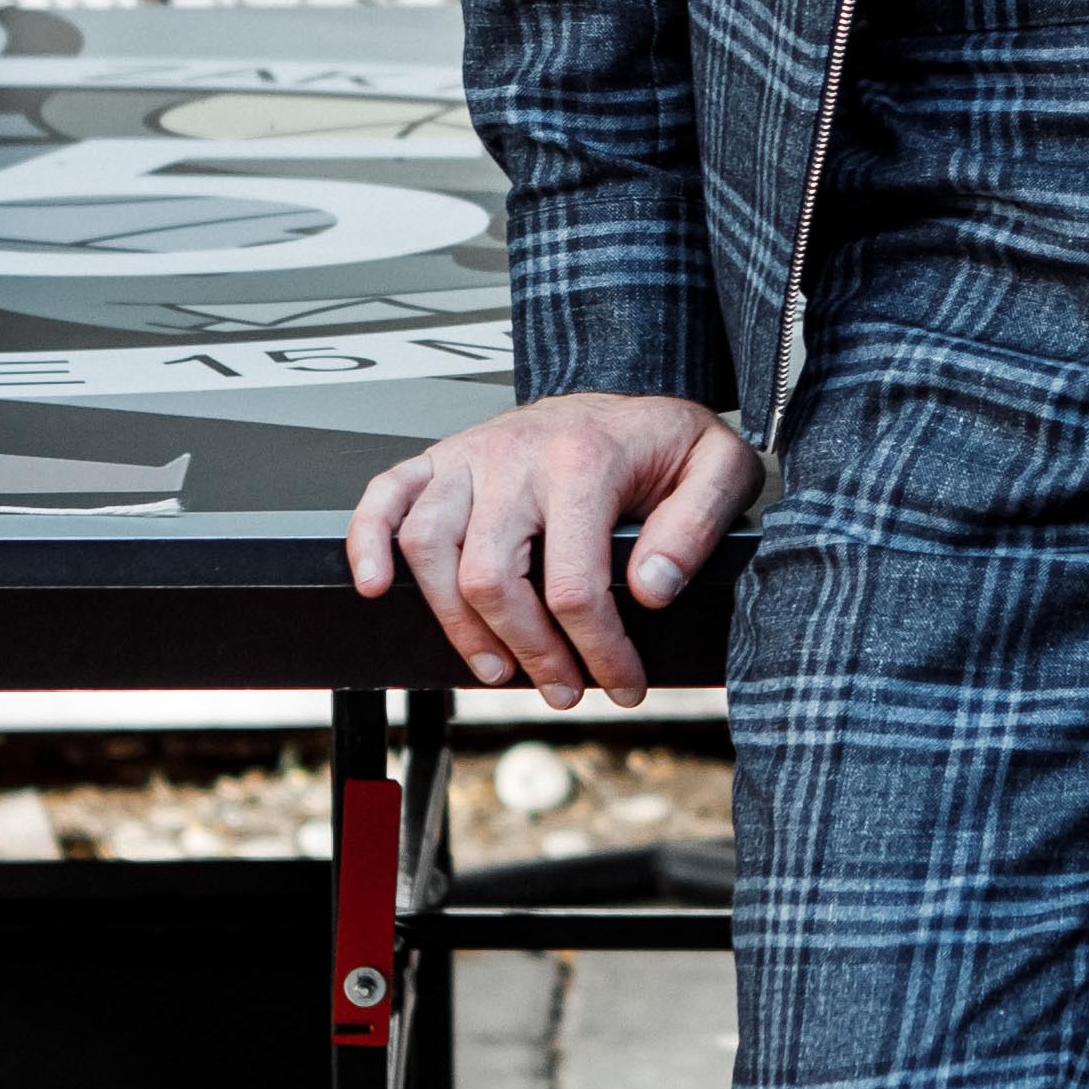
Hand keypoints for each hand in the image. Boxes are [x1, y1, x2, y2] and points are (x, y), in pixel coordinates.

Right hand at [343, 388, 763, 707]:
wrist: (628, 398)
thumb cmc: (665, 441)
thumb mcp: (720, 469)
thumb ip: (697, 527)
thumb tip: (648, 589)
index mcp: (584, 460)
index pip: (574, 584)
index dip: (597, 651)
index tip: (622, 683)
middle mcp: (516, 454)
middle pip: (492, 578)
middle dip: (531, 652)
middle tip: (565, 690)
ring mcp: (470, 455)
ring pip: (430, 548)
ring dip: (457, 624)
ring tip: (497, 667)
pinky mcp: (441, 457)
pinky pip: (385, 494)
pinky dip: (367, 541)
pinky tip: (377, 585)